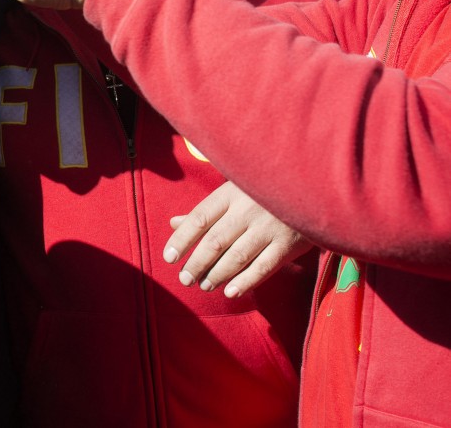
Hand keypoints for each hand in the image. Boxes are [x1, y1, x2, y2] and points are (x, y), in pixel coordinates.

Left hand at [163, 181, 314, 297]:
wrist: (312, 188)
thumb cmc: (263, 191)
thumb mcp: (233, 192)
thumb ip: (206, 211)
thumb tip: (174, 223)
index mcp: (230, 194)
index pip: (198, 218)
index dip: (181, 240)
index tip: (169, 258)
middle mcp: (247, 210)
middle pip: (215, 241)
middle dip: (197, 263)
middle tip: (185, 279)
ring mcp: (269, 226)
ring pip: (237, 256)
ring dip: (217, 274)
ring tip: (205, 286)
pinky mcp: (288, 243)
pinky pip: (264, 266)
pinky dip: (246, 281)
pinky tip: (230, 292)